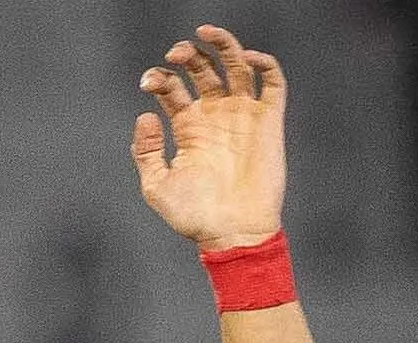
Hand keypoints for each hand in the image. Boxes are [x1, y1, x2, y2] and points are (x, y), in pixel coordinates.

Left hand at [130, 24, 286, 251]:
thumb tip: (145, 114)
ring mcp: (242, 116)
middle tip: (177, 54)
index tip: (149, 81)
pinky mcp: (269, 122)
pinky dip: (264, 64)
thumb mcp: (157, 187)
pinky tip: (246, 57)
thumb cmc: (194, 216)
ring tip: (206, 34)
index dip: (160, 77)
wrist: (233, 234)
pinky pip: (272, 83)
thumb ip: (146, 152)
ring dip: (223, 45)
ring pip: (236, 66)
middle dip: (189, 55)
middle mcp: (215, 116)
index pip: (173, 87)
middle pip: (203, 70)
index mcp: (188, 127)